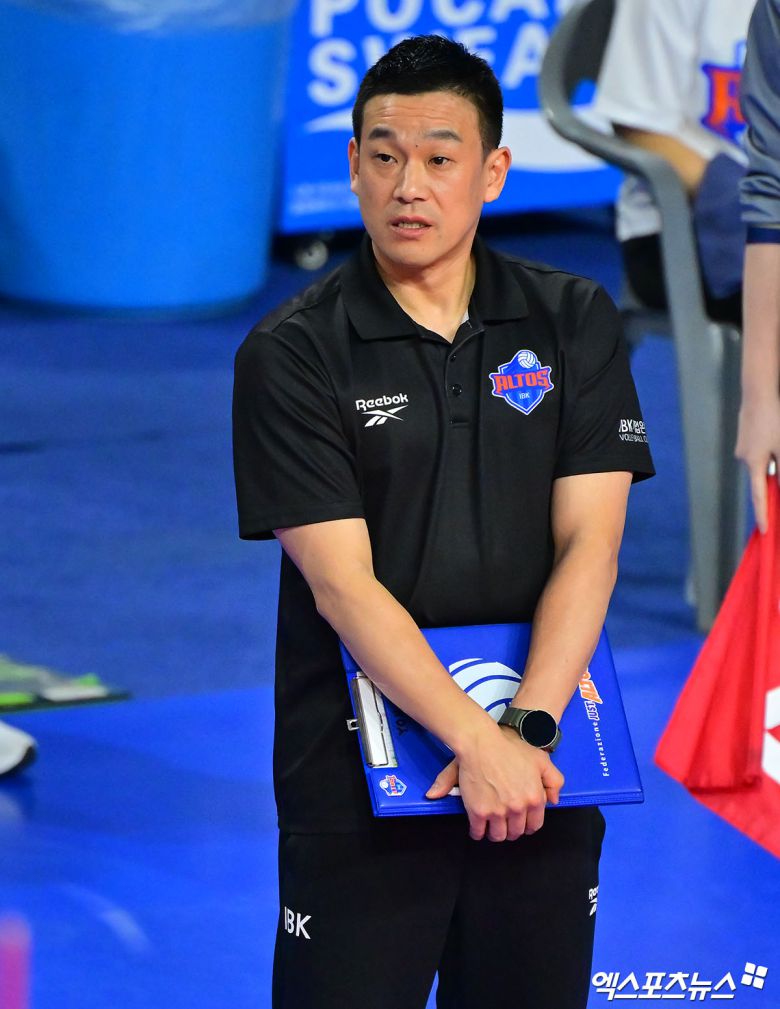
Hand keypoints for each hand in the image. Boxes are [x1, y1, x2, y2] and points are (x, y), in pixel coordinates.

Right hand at [425, 724, 563, 841]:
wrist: (480, 743)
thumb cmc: (509, 748)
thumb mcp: (540, 759)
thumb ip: (554, 780)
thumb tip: (554, 801)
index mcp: (535, 798)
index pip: (534, 825)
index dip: (527, 824)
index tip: (520, 821)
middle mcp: (518, 808)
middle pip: (516, 832)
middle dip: (511, 829)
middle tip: (505, 820)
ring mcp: (497, 812)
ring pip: (498, 836)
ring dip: (495, 832)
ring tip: (491, 824)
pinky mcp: (478, 812)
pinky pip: (478, 832)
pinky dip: (477, 832)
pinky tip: (478, 826)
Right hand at [735, 394, 779, 533]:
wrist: (758, 392)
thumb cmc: (774, 420)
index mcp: (753, 463)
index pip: (759, 496)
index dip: (763, 514)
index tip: (765, 530)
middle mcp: (744, 457)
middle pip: (762, 476)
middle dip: (774, 478)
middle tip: (778, 465)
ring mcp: (743, 446)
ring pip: (762, 462)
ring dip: (774, 459)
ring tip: (778, 438)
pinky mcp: (746, 436)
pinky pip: (759, 450)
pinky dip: (770, 449)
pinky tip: (775, 433)